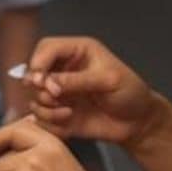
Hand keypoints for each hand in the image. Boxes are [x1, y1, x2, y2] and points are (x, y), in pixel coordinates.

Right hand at [25, 37, 158, 146]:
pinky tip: (67, 120)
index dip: (39, 61)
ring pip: (35, 97)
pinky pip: (41, 117)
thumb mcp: (109, 80)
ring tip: (67, 112)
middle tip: (54, 96)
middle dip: (39, 86)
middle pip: (33, 71)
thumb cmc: (131, 93)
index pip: (46, 48)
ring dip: (46, 107)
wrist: (138, 123)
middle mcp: (64, 70)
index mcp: (78, 52)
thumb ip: (77, 80)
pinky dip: (49, 121)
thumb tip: (48, 83)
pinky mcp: (58, 112)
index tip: (40, 79)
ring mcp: (60, 92)